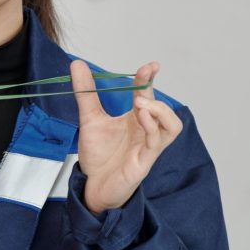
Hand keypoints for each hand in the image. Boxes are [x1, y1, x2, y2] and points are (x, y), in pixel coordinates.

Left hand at [72, 59, 180, 213]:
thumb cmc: (99, 155)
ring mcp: (147, 147)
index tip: (150, 65)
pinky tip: (140, 118)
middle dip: (155, 92)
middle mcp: (146, 131)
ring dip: (160, 111)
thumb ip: (86, 93)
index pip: (148, 95)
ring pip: (172, 127)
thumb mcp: (89, 119)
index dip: (150, 79)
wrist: (92, 186)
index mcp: (136, 119)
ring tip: (141, 103)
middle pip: (163, 109)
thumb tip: (77, 64)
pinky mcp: (144, 162)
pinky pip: (156, 144)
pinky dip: (152, 129)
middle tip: (144, 76)